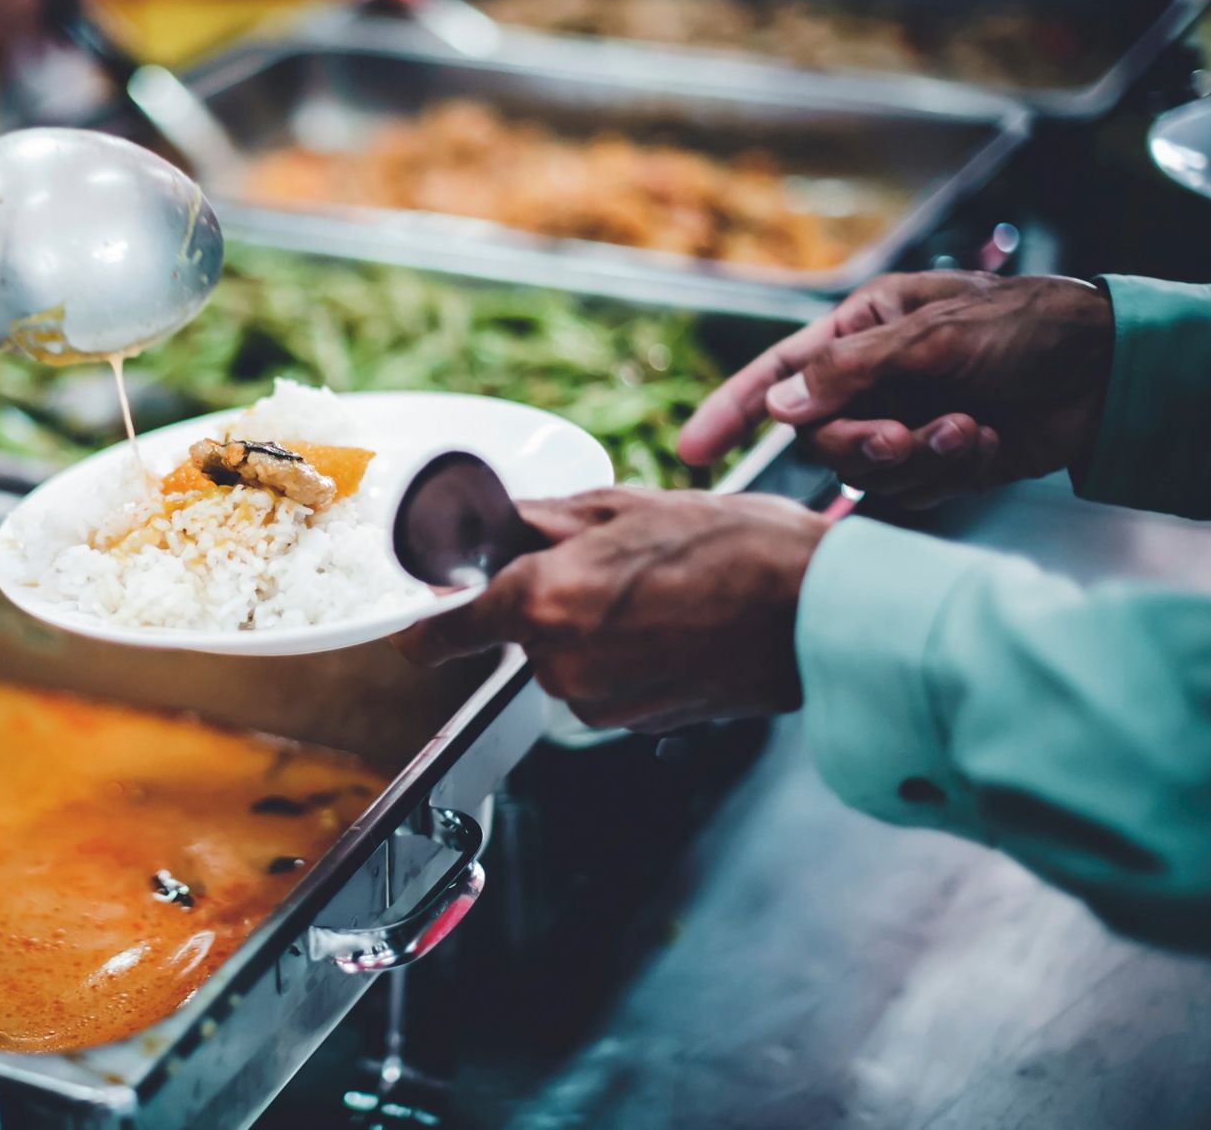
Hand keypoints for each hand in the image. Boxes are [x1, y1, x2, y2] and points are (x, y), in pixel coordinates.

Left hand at [396, 488, 826, 731]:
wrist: (816, 611)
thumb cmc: (736, 548)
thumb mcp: (627, 507)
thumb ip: (547, 523)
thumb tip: (504, 525)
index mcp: (543, 599)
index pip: (450, 630)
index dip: (429, 628)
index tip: (413, 632)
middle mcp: (560, 660)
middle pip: (523, 633)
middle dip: (552, 602)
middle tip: (617, 568)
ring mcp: (598, 700)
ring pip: (566, 661)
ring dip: (594, 631)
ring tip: (661, 595)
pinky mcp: (635, 723)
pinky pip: (605, 685)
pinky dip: (626, 661)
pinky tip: (676, 629)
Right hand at [677, 271, 1114, 508]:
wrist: (1110, 373)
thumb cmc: (1029, 325)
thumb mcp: (932, 334)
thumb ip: (849, 370)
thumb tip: (779, 406)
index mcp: (861, 328)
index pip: (777, 371)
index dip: (730, 409)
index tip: (693, 452)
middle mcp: (874, 378)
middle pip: (819, 437)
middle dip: (861, 444)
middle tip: (905, 437)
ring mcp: (906, 422)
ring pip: (863, 471)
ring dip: (915, 459)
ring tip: (967, 430)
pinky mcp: (940, 462)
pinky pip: (911, 490)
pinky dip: (950, 472)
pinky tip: (986, 441)